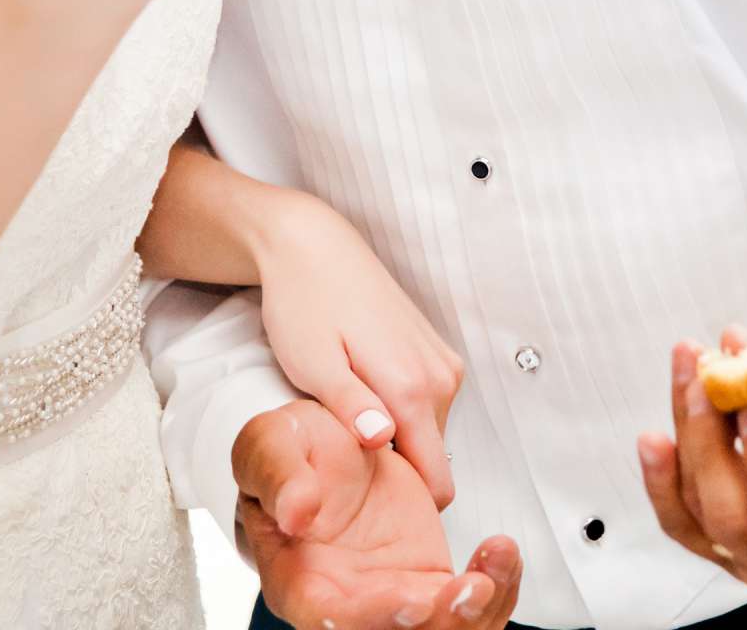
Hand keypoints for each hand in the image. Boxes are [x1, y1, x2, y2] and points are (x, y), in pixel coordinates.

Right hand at [235, 400, 520, 629]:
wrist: (330, 447)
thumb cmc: (292, 453)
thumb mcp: (270, 445)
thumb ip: (279, 473)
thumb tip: (297, 511)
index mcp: (297, 581)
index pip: (330, 617)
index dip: (374, 614)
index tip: (414, 602)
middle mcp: (348, 604)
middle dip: (440, 623)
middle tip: (471, 591)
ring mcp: (393, 598)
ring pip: (441, 629)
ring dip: (478, 610)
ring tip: (496, 563)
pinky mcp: (429, 583)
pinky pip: (469, 604)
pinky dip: (496, 584)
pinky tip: (501, 553)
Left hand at [253, 193, 466, 506]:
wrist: (313, 246)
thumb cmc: (304, 304)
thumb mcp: (312, 364)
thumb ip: (350, 408)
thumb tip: (382, 441)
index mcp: (412, 388)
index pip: (435, 481)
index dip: (400, 500)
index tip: (359, 497)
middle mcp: (440, 377)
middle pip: (432, 460)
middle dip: (393, 469)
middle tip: (338, 449)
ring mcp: (442, 362)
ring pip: (429, 433)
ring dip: (394, 436)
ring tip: (344, 413)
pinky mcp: (435, 352)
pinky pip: (427, 405)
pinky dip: (398, 410)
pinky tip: (360, 389)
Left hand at [637, 327, 746, 612]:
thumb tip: (738, 348)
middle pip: (739, 524)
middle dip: (708, 442)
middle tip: (704, 372)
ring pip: (705, 522)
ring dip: (686, 443)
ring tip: (686, 374)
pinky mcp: (743, 562)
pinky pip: (689, 529)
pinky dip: (665, 481)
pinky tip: (657, 439)